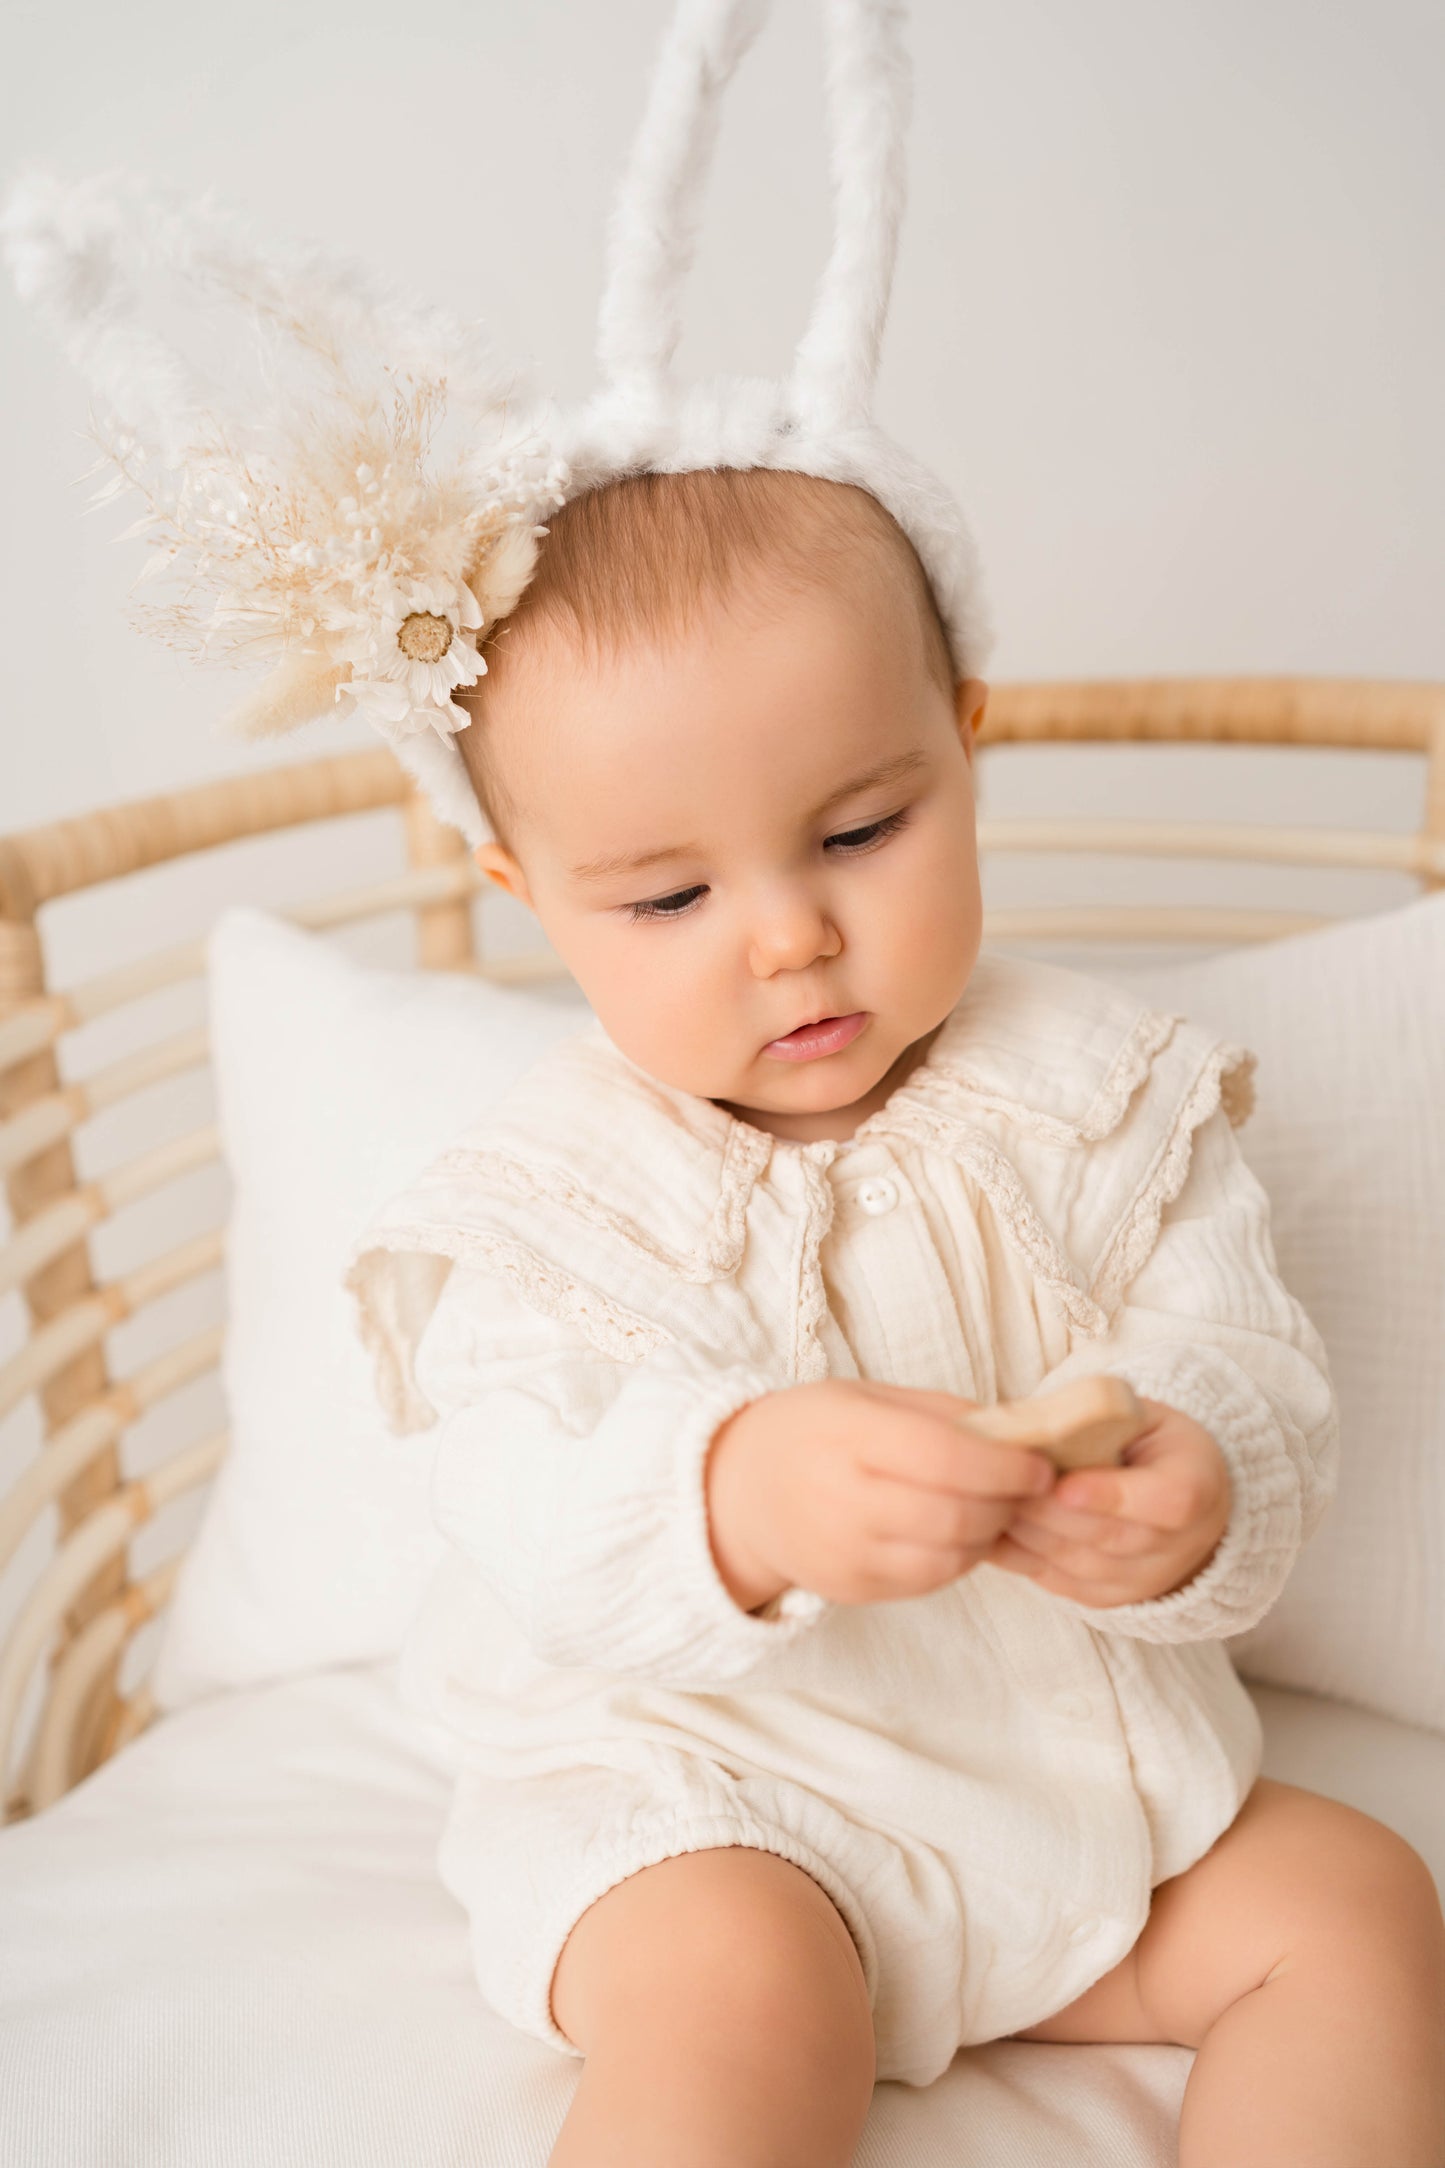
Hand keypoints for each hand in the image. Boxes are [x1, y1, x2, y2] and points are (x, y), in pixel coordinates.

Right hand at [705, 1379, 1057, 1611]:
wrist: (741, 1490)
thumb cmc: (816, 1431)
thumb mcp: (869, 1397)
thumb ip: (944, 1414)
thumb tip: (1023, 1435)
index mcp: (848, 1435)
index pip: (945, 1457)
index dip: (1004, 1466)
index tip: (1038, 1465)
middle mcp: (841, 1499)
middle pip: (953, 1515)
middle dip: (1007, 1504)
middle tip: (1026, 1489)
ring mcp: (843, 1552)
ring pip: (947, 1559)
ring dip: (988, 1536)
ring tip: (994, 1509)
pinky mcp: (848, 1589)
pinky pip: (926, 1582)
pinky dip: (957, 1559)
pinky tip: (957, 1533)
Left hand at [983, 1394, 1231, 1608]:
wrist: (1176, 1496)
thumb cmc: (1148, 1442)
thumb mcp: (1139, 1414)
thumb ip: (1100, 1417)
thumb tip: (1035, 1424)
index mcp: (1197, 1484)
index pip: (1167, 1501)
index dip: (1112, 1496)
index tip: (1062, 1484)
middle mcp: (1181, 1544)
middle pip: (1109, 1536)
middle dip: (1048, 1511)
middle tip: (1002, 1484)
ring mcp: (1145, 1579)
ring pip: (1077, 1563)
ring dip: (1028, 1534)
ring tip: (991, 1501)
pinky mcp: (1109, 1598)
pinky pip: (1058, 1582)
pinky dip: (1021, 1557)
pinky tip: (992, 1528)